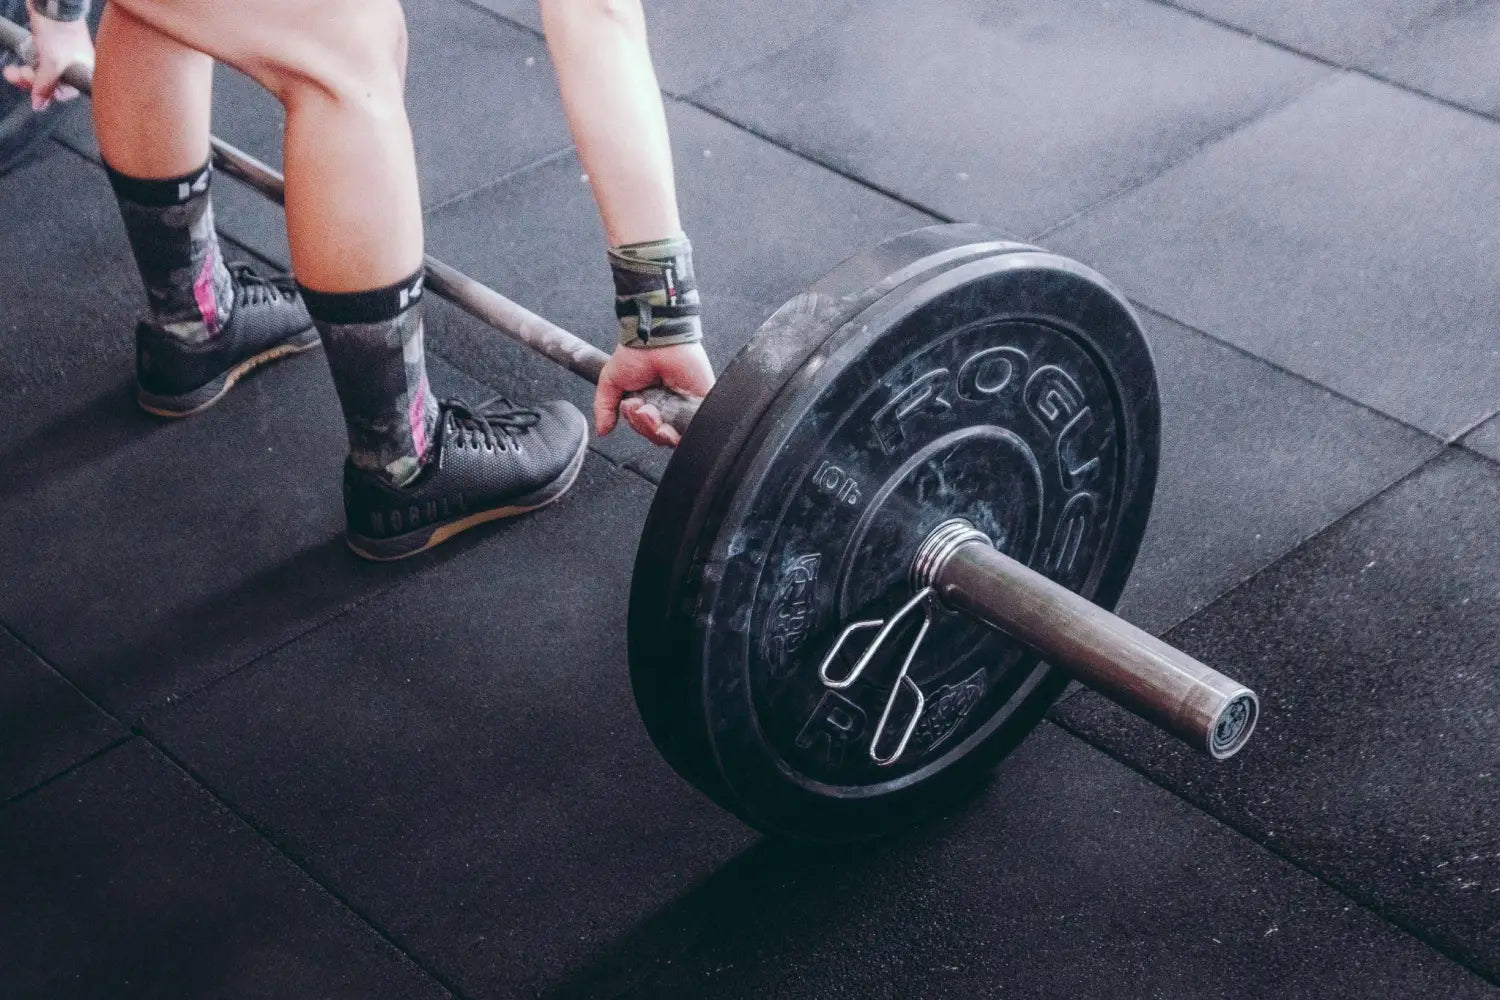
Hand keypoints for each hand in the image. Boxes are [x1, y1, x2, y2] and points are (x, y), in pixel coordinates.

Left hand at [3, 3, 92, 110]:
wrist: (52, 5)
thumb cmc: (60, 31)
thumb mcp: (51, 64)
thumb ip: (45, 86)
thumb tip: (39, 105)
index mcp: (86, 72)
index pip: (66, 92)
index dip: (48, 93)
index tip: (33, 90)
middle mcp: (77, 66)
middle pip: (52, 84)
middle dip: (31, 81)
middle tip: (17, 75)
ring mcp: (64, 56)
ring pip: (43, 73)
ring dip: (26, 73)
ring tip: (13, 70)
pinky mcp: (52, 47)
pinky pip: (38, 62)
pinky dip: (28, 64)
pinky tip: (19, 64)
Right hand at [594, 342, 714, 446]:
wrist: (654, 338)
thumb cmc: (635, 352)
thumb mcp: (611, 381)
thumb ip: (604, 407)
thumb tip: (602, 430)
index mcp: (650, 403)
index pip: (646, 429)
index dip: (637, 425)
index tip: (631, 408)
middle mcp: (668, 406)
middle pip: (659, 436)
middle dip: (645, 426)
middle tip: (641, 408)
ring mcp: (684, 405)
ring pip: (674, 436)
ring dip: (657, 429)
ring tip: (650, 410)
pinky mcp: (700, 402)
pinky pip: (694, 427)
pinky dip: (681, 431)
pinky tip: (668, 421)